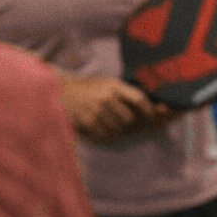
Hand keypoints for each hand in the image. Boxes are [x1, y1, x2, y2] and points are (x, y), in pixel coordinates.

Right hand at [60, 74, 176, 141]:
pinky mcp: (87, 122)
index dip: (149, 109)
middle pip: (129, 118)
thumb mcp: (109, 83)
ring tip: (110, 122)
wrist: (63, 90)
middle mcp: (107, 97)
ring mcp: (96, 110)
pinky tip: (100, 125)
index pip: (139, 98)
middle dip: (130, 123)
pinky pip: (104, 133)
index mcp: (114, 85)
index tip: (153, 115)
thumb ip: (125, 92)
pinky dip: (105, 133)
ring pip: (117, 128)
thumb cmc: (90, 87)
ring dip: (117, 129)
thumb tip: (149, 105)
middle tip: (127, 123)